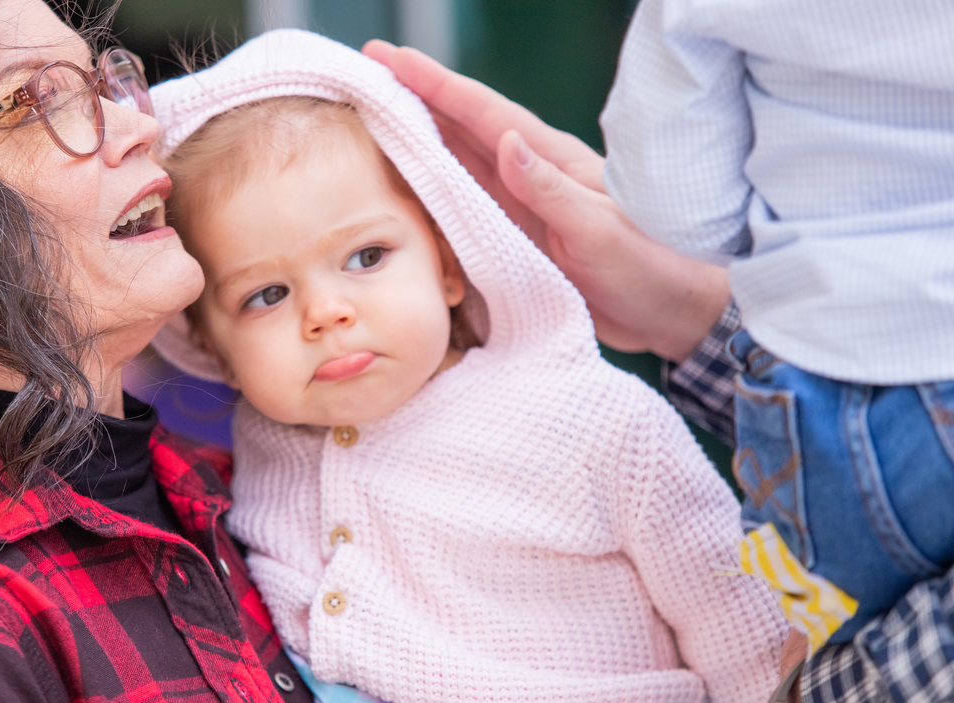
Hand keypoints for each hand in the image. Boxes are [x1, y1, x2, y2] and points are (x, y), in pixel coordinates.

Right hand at [362, 40, 729, 362]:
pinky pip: (462, 209)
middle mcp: (528, 176)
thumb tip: (507, 142)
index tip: (390, 58)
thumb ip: (554, 191)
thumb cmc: (650, 267)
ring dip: (415, 141)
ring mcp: (520, 206)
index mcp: (550, 160)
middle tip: (364, 77)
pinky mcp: (517, 238)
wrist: (671, 312)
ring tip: (370, 122)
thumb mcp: (602, 231)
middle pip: (459, 128)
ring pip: (455, 164)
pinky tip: (404, 188)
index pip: (482, 112)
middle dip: (412, 99)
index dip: (434, 83)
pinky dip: (430, 194)